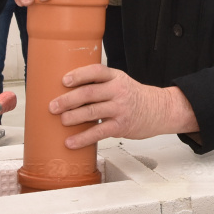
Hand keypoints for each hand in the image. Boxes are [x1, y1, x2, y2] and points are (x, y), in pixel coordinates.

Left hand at [49, 64, 198, 148]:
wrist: (160, 110)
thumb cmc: (135, 96)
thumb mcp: (121, 82)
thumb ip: (100, 84)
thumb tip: (68, 90)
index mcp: (116, 77)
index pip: (96, 72)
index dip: (79, 75)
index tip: (64, 80)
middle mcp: (117, 91)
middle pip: (89, 93)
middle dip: (68, 99)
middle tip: (53, 106)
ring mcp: (120, 109)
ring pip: (92, 112)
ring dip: (73, 117)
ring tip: (60, 120)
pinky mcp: (121, 126)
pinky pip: (98, 132)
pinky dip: (82, 138)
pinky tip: (71, 142)